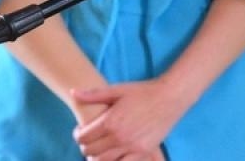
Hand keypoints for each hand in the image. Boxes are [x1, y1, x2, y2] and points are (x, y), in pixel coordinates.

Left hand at [71, 78, 189, 160]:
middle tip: (91, 139)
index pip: (82, 137)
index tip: (81, 130)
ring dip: (97, 156)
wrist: (171, 97)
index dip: (78, 134)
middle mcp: (118, 137)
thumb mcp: (118, 90)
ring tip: (101, 148)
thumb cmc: (144, 91)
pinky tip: (114, 154)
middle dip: (86, 146)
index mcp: (110, 121)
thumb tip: (73, 92)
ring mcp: (130, 146)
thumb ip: (93, 94)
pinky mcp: (142, 152)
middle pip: (89, 151)